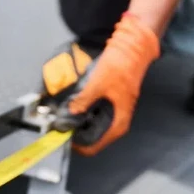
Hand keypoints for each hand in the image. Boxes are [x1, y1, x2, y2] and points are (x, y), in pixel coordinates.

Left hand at [41, 13, 159, 155]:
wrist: (133, 47)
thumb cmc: (121, 65)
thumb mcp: (98, 83)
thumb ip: (83, 100)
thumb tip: (69, 114)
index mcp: (118, 122)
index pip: (95, 146)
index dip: (77, 145)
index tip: (63, 138)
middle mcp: (118, 120)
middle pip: (94, 137)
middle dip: (76, 133)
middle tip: (60, 125)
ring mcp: (115, 110)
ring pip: (93, 125)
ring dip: (79, 122)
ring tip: (65, 116)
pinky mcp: (111, 101)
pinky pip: (95, 113)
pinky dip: (84, 112)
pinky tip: (74, 105)